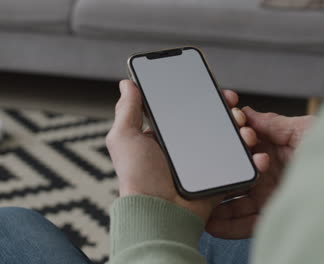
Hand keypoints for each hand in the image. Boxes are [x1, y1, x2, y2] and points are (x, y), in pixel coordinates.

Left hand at [106, 80, 266, 222]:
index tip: (214, 89)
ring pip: (227, 139)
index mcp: (162, 138)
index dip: (200, 97)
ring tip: (243, 126)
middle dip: (225, 111)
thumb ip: (126, 111)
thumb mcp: (124, 139)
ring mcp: (201, 163)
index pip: (185, 110)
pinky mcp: (216, 178)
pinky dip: (248, 153)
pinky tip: (251, 144)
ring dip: (240, 129)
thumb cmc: (138, 177)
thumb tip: (127, 84)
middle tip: (232, 107)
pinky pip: (237, 162)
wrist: (159, 212)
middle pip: (210, 122)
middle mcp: (182, 149)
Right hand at [206, 106, 313, 238]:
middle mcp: (268, 176)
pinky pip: (245, 224)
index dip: (225, 148)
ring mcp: (269, 197)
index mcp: (273, 152)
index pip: (240, 152)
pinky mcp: (273, 216)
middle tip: (197, 180)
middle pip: (233, 179)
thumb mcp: (302, 129)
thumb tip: (244, 113)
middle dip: (214, 179)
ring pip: (234, 203)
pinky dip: (226, 226)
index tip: (211, 144)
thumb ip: (272, 123)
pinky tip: (212, 223)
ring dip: (214, 205)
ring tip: (197, 204)